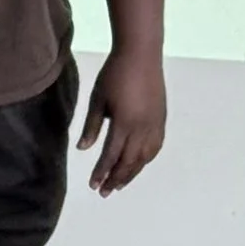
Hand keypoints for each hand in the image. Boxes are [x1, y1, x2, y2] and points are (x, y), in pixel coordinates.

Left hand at [79, 47, 166, 194]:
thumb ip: (92, 126)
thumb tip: (83, 149)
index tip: (94, 186)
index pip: (111, 155)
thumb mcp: (98, 99)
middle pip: (129, 161)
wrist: (141, 53)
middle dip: (116, 178)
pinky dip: (146, 159)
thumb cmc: (115, 73)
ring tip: (119, 183)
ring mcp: (155, 124)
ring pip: (144, 157)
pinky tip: (138, 163)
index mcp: (124, 123)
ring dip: (132, 173)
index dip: (102, 173)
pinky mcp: (161, 119)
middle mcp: (142, 128)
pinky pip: (155, 146)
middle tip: (104, 192)